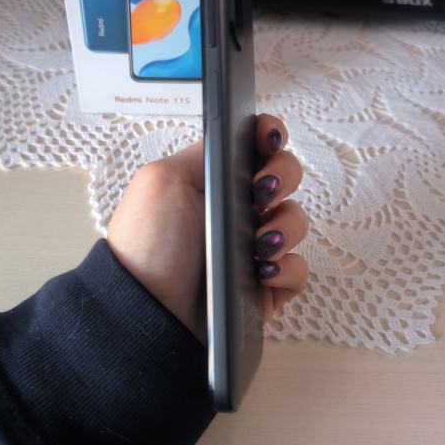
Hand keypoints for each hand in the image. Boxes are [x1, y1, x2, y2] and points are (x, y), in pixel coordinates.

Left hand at [107, 113, 307, 342]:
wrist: (149, 310)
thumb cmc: (147, 242)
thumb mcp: (162, 181)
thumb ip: (203, 152)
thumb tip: (242, 142)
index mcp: (212, 180)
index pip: (254, 145)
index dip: (270, 135)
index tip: (270, 139)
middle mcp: (236, 208)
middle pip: (284, 176)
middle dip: (282, 176)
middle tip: (261, 193)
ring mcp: (253, 247)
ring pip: (295, 221)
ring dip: (285, 227)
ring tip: (258, 246)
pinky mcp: (265, 286)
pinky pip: (296, 268)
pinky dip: (287, 268)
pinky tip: (263, 273)